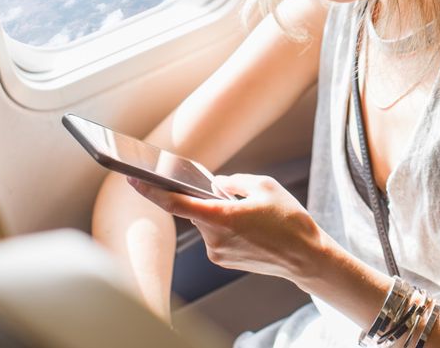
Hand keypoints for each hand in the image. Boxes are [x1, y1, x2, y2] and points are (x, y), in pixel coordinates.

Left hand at [127, 174, 323, 284]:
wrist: (306, 257)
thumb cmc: (289, 220)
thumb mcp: (264, 186)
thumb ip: (234, 181)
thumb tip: (216, 185)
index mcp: (222, 217)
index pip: (176, 203)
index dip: (152, 190)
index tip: (134, 178)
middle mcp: (214, 239)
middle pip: (195, 210)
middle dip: (208, 199)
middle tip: (235, 195)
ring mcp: (218, 252)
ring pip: (206, 222)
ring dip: (219, 213)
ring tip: (251, 215)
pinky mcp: (223, 260)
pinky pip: (215, 234)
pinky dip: (225, 225)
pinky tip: (249, 226)